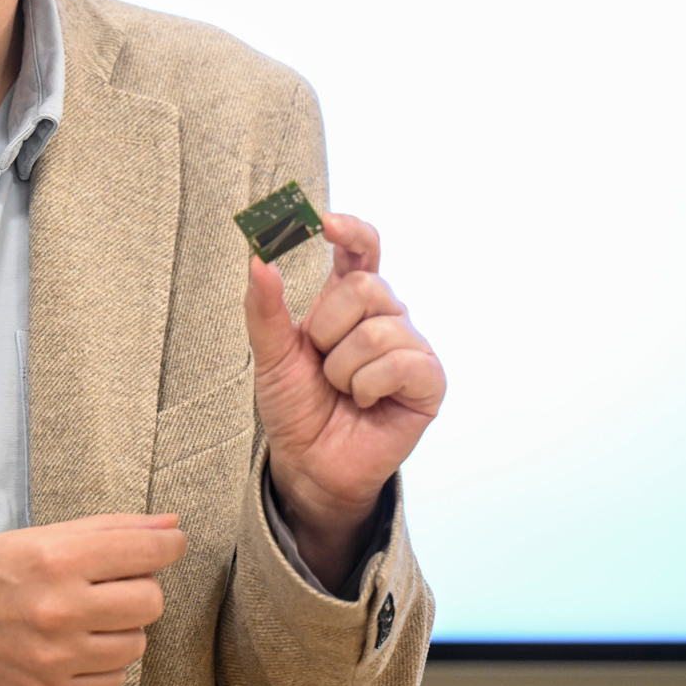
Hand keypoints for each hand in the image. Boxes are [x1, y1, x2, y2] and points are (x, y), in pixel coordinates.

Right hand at [0, 514, 186, 685]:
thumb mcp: (41, 535)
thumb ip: (109, 529)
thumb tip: (170, 526)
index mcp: (56, 559)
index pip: (144, 551)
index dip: (169, 546)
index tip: (172, 544)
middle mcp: (59, 608)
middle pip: (150, 601)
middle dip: (141, 587)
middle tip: (113, 582)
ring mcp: (56, 657)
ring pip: (136, 643)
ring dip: (123, 626)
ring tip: (89, 614)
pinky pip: (114, 679)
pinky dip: (105, 661)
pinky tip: (78, 643)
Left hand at [244, 213, 443, 589]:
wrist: (309, 464)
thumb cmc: (295, 406)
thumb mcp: (270, 354)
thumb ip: (264, 307)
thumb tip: (258, 258)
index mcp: (347, 300)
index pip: (361, 249)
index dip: (350, 230)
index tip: (323, 221)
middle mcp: (385, 316)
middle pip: (363, 287)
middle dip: (326, 328)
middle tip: (320, 360)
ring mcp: (411, 347)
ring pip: (378, 330)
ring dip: (343, 368)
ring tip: (342, 390)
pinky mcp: (428, 382)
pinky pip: (401, 363)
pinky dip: (368, 387)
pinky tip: (366, 403)